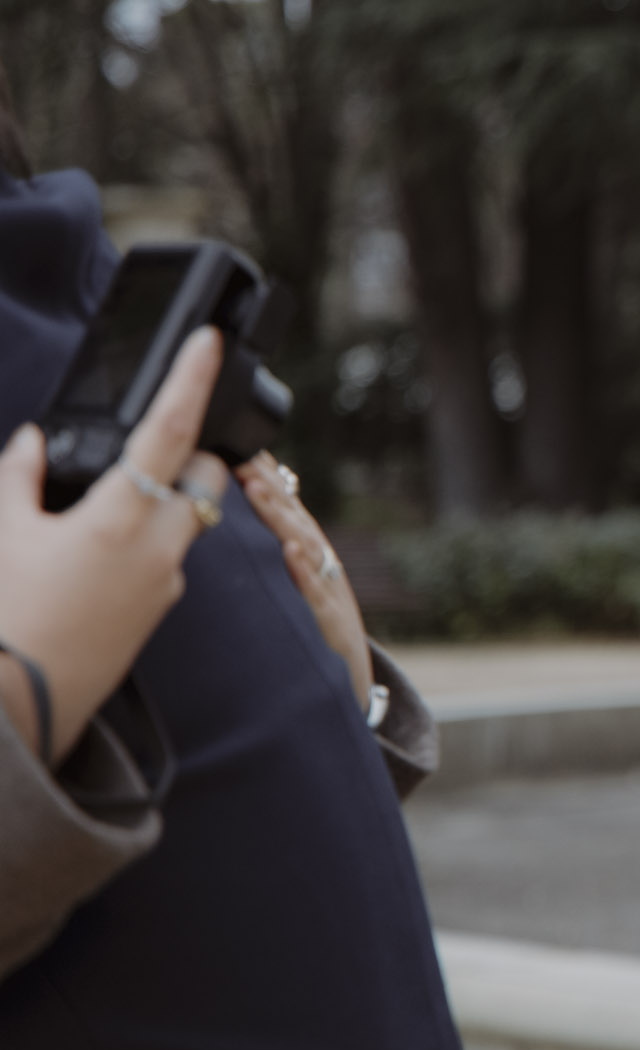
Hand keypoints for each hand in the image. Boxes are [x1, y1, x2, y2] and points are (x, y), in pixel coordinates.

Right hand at [0, 326, 228, 762]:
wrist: (15, 706)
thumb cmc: (3, 617)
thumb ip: (21, 476)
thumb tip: (36, 442)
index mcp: (122, 518)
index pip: (171, 431)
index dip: (192, 379)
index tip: (209, 342)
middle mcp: (160, 549)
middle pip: (205, 478)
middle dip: (189, 453)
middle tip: (145, 443)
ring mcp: (166, 584)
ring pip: (189, 520)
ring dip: (163, 498)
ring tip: (103, 501)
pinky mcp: (158, 612)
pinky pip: (167, 559)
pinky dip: (145, 538)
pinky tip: (93, 548)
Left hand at [234, 451, 372, 711]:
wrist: (348, 678)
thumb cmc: (312, 626)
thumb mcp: (294, 581)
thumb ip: (276, 545)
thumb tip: (246, 500)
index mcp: (305, 552)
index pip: (282, 503)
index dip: (262, 472)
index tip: (236, 441)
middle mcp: (318, 563)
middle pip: (291, 516)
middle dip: (265, 484)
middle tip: (238, 454)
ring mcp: (326, 589)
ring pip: (303, 545)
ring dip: (279, 516)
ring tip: (255, 489)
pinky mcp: (330, 621)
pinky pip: (315, 593)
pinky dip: (303, 571)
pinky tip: (289, 552)